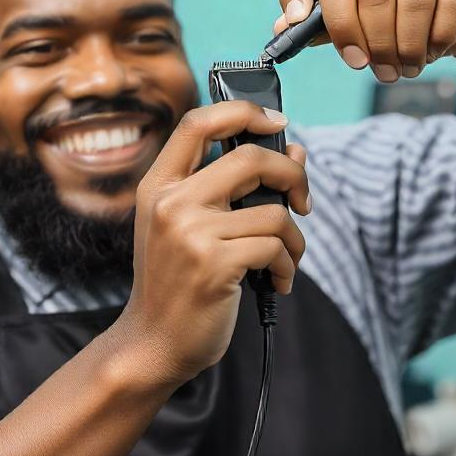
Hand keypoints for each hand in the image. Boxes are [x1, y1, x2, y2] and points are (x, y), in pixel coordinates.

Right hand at [115, 101, 309, 385]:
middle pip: (250, 157)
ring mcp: (191, 233)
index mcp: (158, 185)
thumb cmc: (177, 283)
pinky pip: (275, 247)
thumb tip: (295, 149)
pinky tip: (278, 281)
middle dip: (293, 175)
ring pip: (274, 211)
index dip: (243, 112)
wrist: (152, 344)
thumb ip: (232, 187)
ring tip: (285, 260)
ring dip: (294, 240)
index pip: (198, 122)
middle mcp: (170, 202)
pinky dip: (288, 266)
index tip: (276, 122)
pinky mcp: (214, 265)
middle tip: (302, 200)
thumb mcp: (188, 226)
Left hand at [273, 0, 455, 81]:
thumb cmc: (399, 18)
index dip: (336, 23)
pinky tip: (435, 50)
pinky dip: (439, 39)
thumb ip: (316, 21)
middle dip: (377, 46)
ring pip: (411, 4)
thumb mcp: (354, 19)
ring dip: (408, 48)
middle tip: (383, 73)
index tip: (349, 58)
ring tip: (407, 68)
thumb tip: (282, 27)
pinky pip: (448, 6)